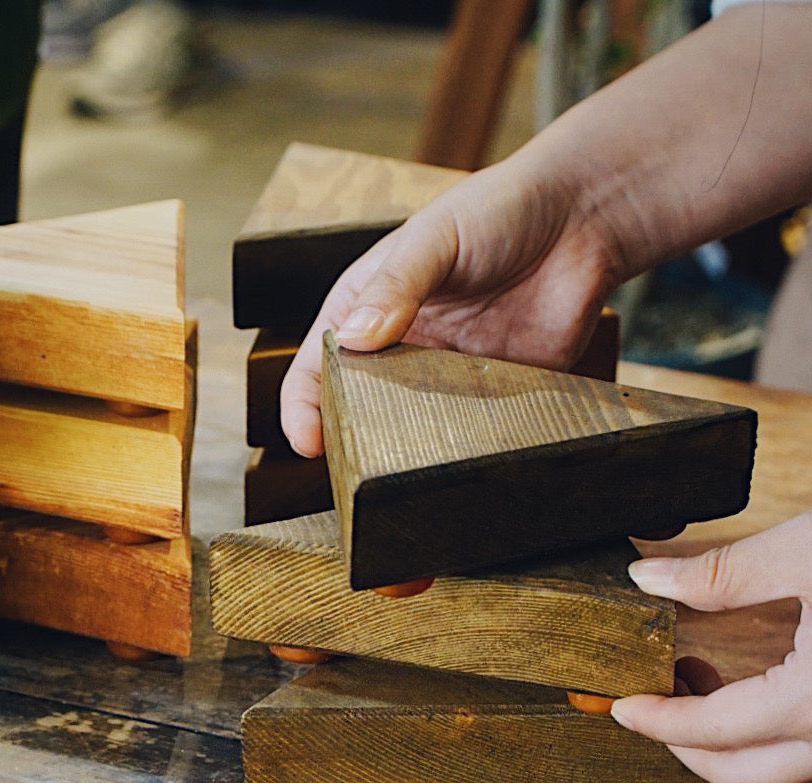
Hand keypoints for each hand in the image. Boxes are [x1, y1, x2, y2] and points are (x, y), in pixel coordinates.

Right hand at [279, 156, 622, 456]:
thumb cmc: (499, 209)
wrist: (584, 217)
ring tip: (407, 466)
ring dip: (409, 448)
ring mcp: (446, 377)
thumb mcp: (434, 237)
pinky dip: (467, 446)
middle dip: (351, 438)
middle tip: (354, 466)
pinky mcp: (496, 395)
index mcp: (366, 309)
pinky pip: (474, 431)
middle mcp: (400, 350)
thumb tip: (353, 339)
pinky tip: (464, 452)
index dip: (303, 407)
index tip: (308, 441)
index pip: (316, 367)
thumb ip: (395, 286)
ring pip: (414, 429)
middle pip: (358, 408)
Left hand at [612, 512, 811, 782]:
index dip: (660, 721)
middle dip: (690, 747)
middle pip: (752, 775)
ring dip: (735, 742)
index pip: (719, 732)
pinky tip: (761, 688)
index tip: (621, 707)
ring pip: (793, 770)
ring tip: (701, 680)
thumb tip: (647, 579)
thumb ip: (723, 574)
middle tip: (655, 700)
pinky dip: (779, 733)